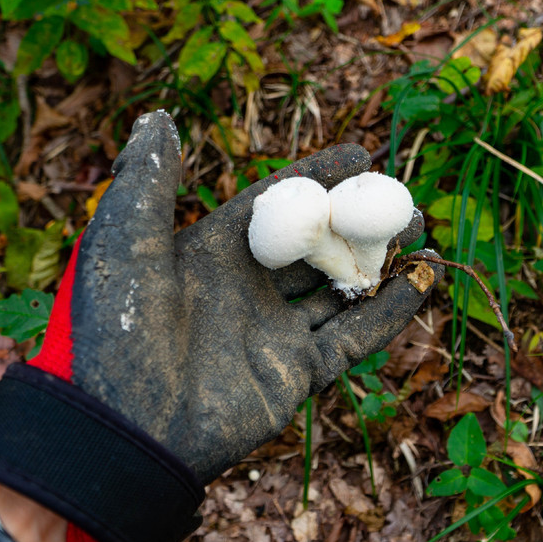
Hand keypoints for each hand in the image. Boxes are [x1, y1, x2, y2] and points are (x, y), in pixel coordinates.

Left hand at [61, 111, 442, 482]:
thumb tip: (159, 115)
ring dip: (382, 260)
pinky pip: (354, 335)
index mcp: (211, 252)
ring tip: (422, 230)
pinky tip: (424, 278)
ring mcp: (274, 332)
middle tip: (401, 196)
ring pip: (341, 287)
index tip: (360, 153)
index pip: (275, 205)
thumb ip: (150, 179)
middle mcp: (247, 288)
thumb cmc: (118, 328)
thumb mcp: (124, 240)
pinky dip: (391, 309)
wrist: (129, 426)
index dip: (316, 177)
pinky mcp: (297, 373)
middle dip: (359, 219)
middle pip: (316, 244)